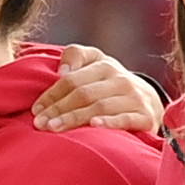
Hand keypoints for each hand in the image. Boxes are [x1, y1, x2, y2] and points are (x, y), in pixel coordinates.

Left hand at [33, 45, 167, 132]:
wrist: (149, 102)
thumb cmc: (110, 85)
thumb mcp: (95, 64)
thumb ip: (76, 56)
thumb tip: (62, 70)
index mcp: (104, 66)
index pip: (72, 80)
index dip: (51, 94)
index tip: (36, 110)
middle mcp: (120, 80)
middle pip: (83, 93)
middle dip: (58, 108)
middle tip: (40, 123)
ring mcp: (134, 98)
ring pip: (99, 106)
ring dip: (75, 118)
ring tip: (54, 128)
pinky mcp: (145, 116)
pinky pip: (125, 119)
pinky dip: (109, 122)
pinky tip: (93, 126)